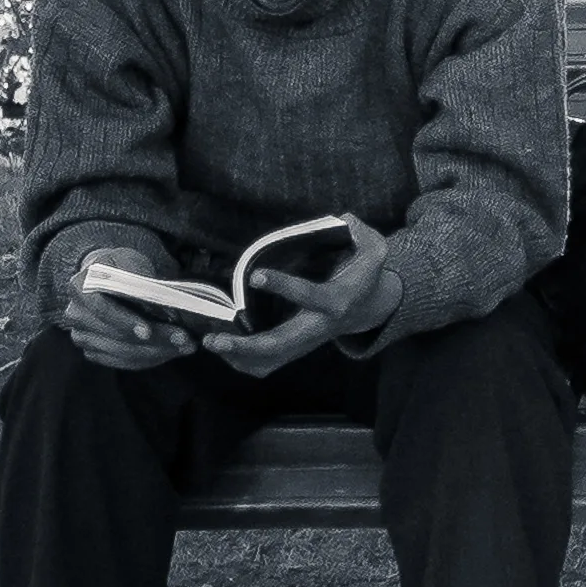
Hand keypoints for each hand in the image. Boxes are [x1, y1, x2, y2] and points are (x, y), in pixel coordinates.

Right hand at [61, 246, 199, 370]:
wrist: (107, 277)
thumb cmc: (121, 267)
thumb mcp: (130, 260)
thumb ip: (140, 278)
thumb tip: (161, 303)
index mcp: (80, 287)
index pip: (101, 308)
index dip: (124, 321)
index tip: (147, 331)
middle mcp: (75, 314)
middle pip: (115, 335)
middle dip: (153, 340)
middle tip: (184, 339)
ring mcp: (82, 336)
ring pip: (122, 352)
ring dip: (157, 352)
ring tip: (185, 345)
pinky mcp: (93, 351)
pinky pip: (122, 362)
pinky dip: (149, 359)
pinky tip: (171, 351)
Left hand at [204, 219, 400, 375]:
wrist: (369, 308)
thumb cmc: (364, 275)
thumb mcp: (375, 251)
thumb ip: (365, 234)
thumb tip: (345, 221)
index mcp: (336, 301)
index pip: (309, 296)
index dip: (284, 286)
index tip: (256, 276)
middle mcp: (318, 327)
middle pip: (280, 344)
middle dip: (245, 345)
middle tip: (212, 339)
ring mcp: (306, 343)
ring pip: (269, 361)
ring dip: (238, 356)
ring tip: (211, 342)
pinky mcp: (297, 349)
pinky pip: (267, 365)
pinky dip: (243, 362)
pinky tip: (224, 348)